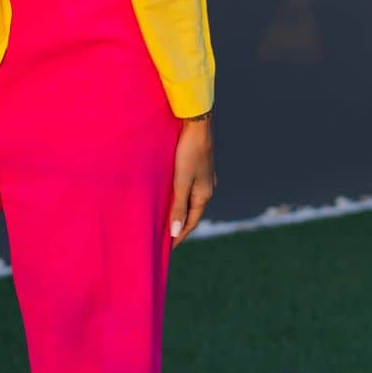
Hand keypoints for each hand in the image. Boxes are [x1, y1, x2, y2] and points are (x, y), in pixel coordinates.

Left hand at [168, 113, 215, 247]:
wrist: (197, 125)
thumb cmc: (188, 152)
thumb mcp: (181, 181)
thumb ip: (178, 207)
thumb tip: (176, 232)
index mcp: (204, 194)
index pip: (191, 222)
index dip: (180, 235)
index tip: (168, 247)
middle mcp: (207, 188)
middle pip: (192, 213)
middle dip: (180, 225)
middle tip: (164, 237)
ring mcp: (203, 177)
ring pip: (190, 200)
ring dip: (179, 210)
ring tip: (165, 218)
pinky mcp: (198, 167)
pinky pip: (188, 189)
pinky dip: (179, 197)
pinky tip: (170, 196)